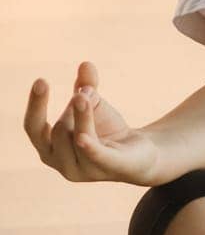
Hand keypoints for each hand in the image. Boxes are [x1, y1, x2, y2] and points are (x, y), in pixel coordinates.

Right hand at [24, 60, 161, 185]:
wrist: (141, 153)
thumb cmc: (107, 130)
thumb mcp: (94, 105)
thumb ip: (87, 86)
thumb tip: (85, 63)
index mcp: (50, 149)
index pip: (33, 128)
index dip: (36, 105)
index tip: (41, 80)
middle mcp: (62, 164)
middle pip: (59, 129)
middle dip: (74, 107)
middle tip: (89, 94)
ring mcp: (84, 171)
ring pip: (77, 136)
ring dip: (85, 114)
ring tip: (91, 96)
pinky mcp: (109, 168)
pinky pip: (95, 155)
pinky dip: (88, 146)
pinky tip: (82, 137)